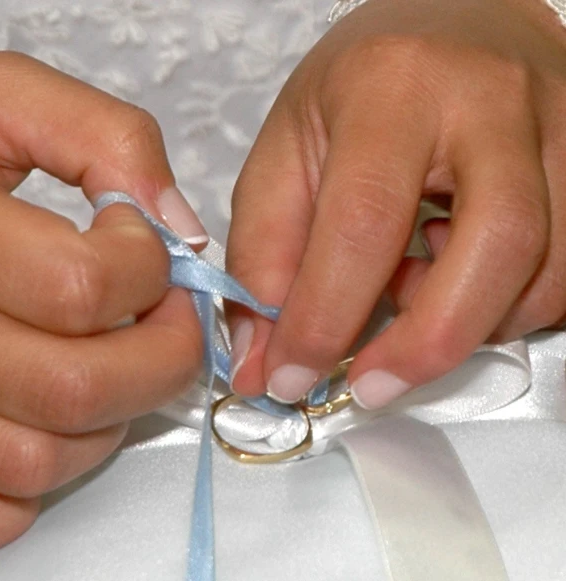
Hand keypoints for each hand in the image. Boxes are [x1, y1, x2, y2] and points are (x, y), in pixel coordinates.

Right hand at [0, 52, 203, 561]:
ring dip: (108, 419)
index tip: (147, 247)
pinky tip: (36, 427)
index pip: (83, 288)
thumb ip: (106, 138)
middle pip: (75, 388)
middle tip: (168, 318)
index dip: (151, 271)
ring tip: (105, 360)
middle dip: (163, 358)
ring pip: (37, 460)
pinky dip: (25, 494)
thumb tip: (180, 229)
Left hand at [226, 0, 565, 407]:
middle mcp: (492, 100)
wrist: (447, 25)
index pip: (366, 221)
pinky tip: (455, 277)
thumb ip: (265, 257)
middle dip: (428, 343)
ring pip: (549, 267)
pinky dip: (506, 304)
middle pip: (498, 243)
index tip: (290, 378)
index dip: (325, 318)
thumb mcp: (286, 154)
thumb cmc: (357, 89)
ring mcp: (558, 128)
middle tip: (370, 386)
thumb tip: (257, 362)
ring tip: (410, 297)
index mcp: (393, 89)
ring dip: (472, 322)